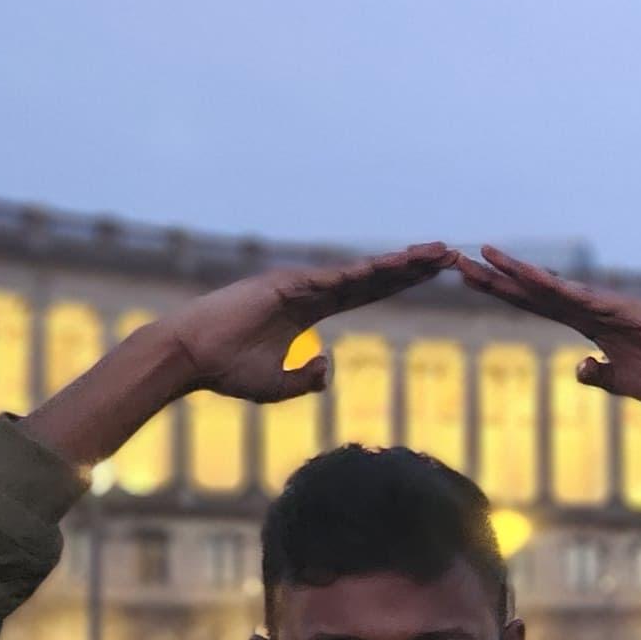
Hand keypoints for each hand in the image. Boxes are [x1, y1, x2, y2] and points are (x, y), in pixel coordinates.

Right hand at [165, 244, 453, 400]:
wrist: (189, 359)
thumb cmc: (225, 372)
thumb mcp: (276, 386)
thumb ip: (305, 379)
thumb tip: (327, 368)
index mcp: (309, 312)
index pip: (366, 294)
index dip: (399, 284)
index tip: (433, 276)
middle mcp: (309, 291)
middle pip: (373, 277)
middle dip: (413, 267)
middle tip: (451, 254)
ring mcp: (299, 285)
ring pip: (362, 273)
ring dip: (402, 264)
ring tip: (439, 253)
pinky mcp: (286, 284)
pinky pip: (336, 279)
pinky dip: (368, 272)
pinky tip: (398, 266)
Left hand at [457, 248, 640, 441]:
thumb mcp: (623, 384)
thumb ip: (598, 374)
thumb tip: (578, 367)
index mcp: (591, 326)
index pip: (537, 305)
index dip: (504, 293)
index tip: (470, 280)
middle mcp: (596, 310)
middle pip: (536, 290)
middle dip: (498, 276)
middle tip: (458, 260)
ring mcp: (612, 308)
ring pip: (556, 288)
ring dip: (520, 272)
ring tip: (486, 256)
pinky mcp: (631, 312)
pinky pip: (589, 300)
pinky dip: (561, 289)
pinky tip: (533, 278)